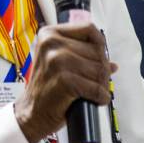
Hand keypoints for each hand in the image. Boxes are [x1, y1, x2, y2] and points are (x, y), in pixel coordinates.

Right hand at [14, 23, 115, 142]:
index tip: (100, 58)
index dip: (100, 45)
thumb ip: (82, 56)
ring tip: (93, 91)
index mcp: (49, 34)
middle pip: (97, 51)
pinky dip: (100, 97)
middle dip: (102, 69)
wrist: (31, 113)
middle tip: (95, 81)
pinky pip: (96, 88)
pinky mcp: (64, 80)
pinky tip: (94, 100)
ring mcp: (57, 61)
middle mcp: (52, 44)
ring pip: (100, 69)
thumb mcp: (57, 64)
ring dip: (102, 84)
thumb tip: (111, 63)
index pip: (89, 29)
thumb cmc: (46, 89)